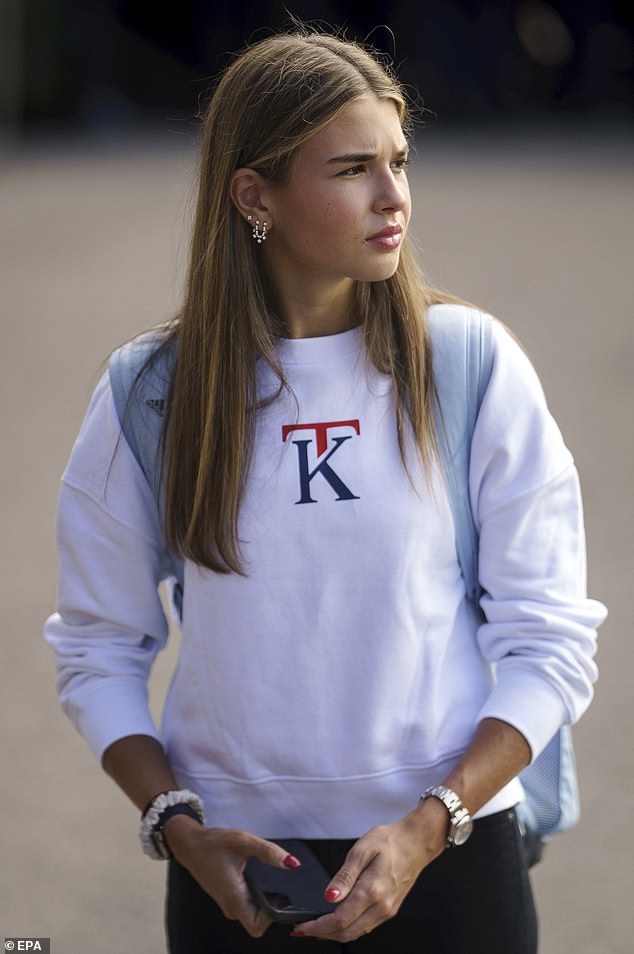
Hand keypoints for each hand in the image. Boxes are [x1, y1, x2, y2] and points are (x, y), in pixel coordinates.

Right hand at [164, 816, 299, 937]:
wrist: (190, 844)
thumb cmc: (212, 844)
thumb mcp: (243, 841)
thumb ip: (268, 852)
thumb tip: (292, 863)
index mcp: (234, 896)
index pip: (257, 926)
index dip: (273, 917)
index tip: (281, 897)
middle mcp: (230, 905)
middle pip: (258, 921)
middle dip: (272, 907)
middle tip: (278, 884)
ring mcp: (228, 903)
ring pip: (253, 913)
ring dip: (263, 899)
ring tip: (267, 877)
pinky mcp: (228, 898)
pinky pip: (247, 904)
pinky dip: (256, 895)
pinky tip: (257, 876)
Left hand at [292, 799, 447, 942]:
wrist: (417, 842)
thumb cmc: (391, 841)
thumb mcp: (362, 849)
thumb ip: (345, 875)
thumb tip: (329, 897)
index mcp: (372, 891)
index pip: (339, 920)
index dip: (317, 927)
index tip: (300, 927)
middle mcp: (381, 907)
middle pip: (346, 933)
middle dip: (321, 934)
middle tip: (301, 930)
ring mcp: (386, 911)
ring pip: (356, 933)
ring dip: (333, 934)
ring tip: (315, 926)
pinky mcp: (389, 910)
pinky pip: (364, 926)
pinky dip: (347, 928)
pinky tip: (337, 921)